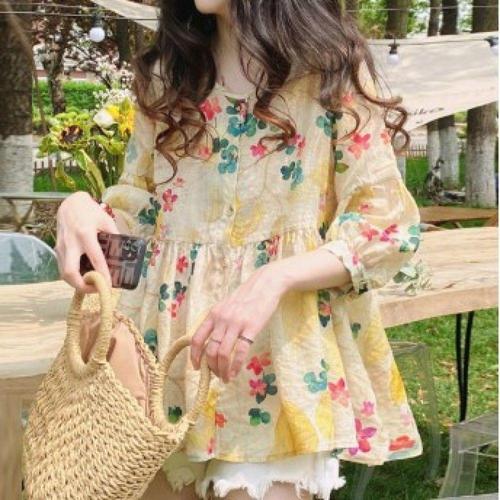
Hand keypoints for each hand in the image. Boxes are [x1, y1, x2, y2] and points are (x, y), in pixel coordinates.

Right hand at [54, 191, 119, 293]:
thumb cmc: (90, 212)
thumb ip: (114, 237)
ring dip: (76, 284)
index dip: (102, 274)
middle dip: (82, 286)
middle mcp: (71, 242)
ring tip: (92, 286)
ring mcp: (61, 247)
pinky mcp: (57, 249)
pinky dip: (72, 277)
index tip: (109, 285)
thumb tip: (122, 256)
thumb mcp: (106, 221)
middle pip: (70, 271)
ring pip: (64, 273)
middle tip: (95, 290)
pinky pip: (62, 268)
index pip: (95, 258)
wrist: (70, 204)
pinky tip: (84, 278)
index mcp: (85, 233)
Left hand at [190, 262, 288, 382]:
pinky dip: (235, 366)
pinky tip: (235, 372)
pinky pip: (240, 351)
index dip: (195, 356)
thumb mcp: (226, 305)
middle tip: (217, 376)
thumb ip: (218, 320)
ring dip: (223, 370)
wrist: (266, 284)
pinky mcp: (251, 328)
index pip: (197, 339)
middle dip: (211, 367)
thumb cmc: (247, 296)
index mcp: (213, 314)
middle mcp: (222, 319)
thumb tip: (212, 342)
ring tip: (226, 378)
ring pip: (223, 353)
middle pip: (210, 350)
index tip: (197, 368)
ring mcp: (236, 323)